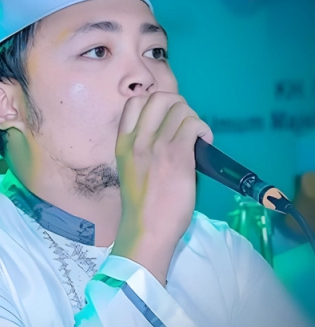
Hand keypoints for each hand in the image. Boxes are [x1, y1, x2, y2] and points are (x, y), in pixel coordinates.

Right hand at [113, 92, 212, 285]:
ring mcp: (157, 146)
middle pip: (159, 97)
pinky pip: (194, 125)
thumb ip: (142, 147)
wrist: (146, 229)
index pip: (134, 102)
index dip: (155, 102)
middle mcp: (137, 140)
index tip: (166, 118)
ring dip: (193, 118)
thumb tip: (168, 132)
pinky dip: (203, 129)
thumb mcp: (130, 168)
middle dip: (178, 105)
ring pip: (180, 108)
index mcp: (123, 143)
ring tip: (196, 137)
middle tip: (184, 124)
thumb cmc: (141, 204)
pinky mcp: (177, 156)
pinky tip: (205, 142)